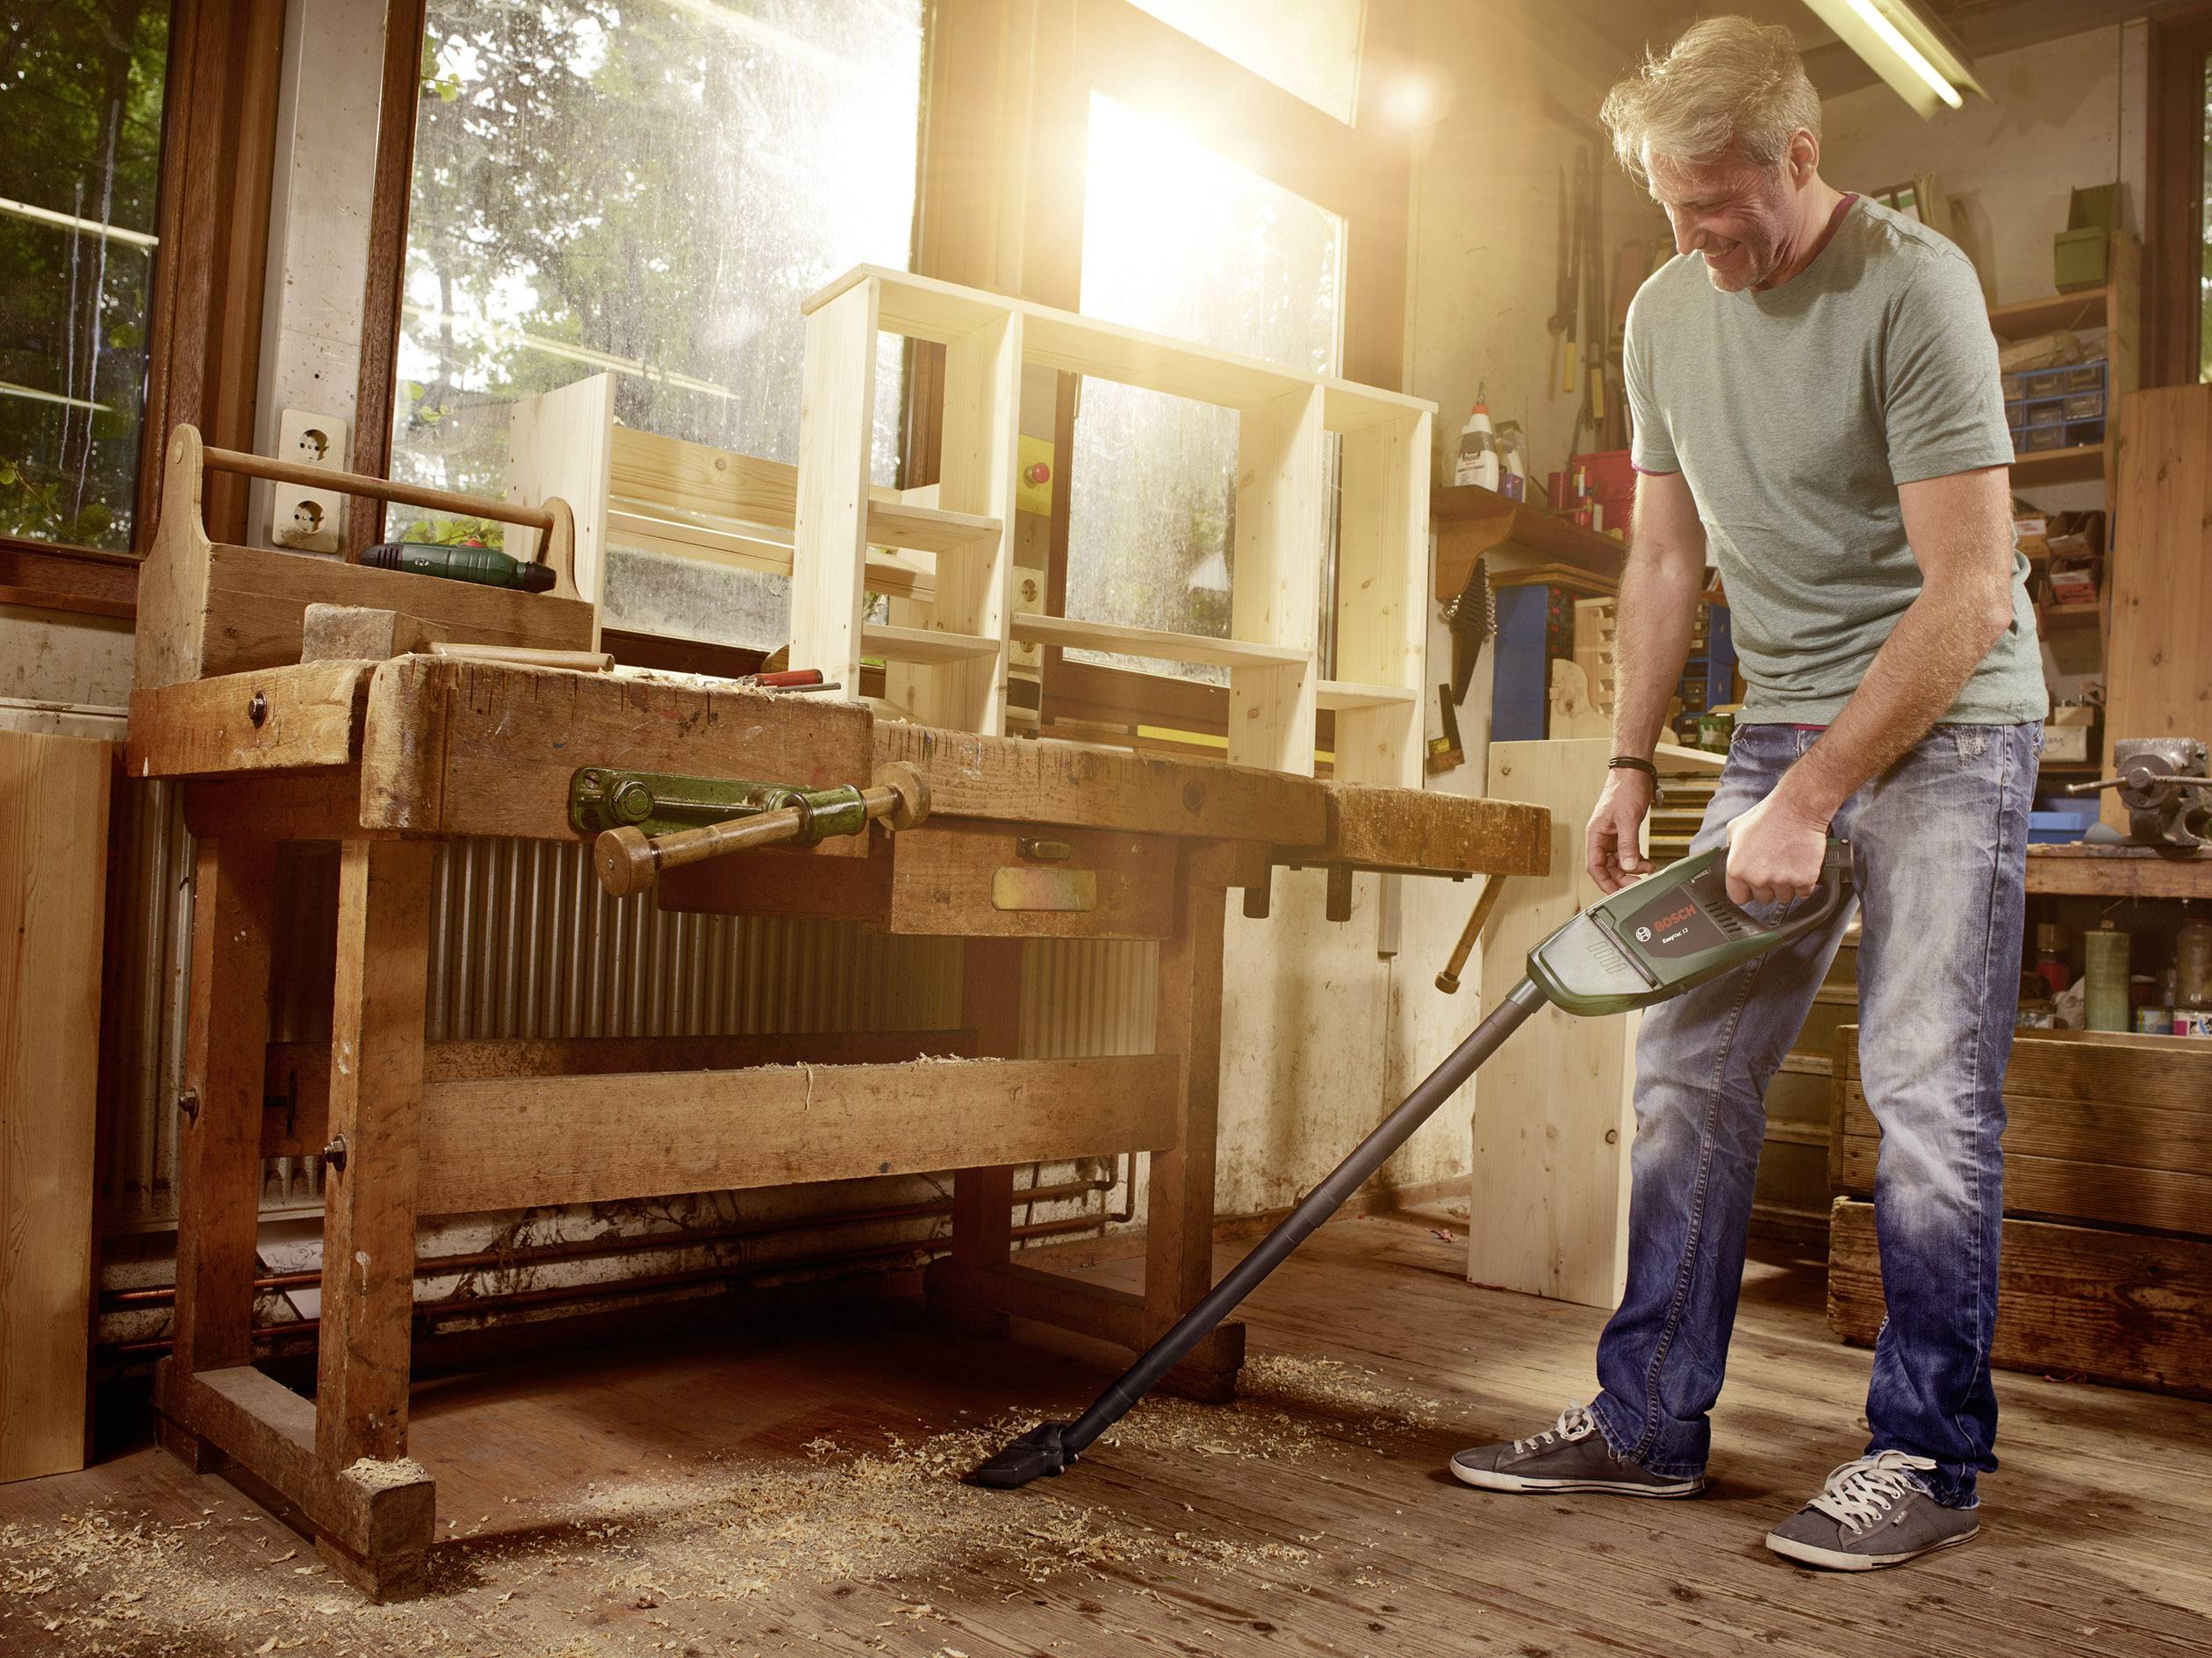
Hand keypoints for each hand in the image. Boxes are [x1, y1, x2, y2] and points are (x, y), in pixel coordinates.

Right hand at [1585, 770, 1654, 893]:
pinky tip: (1647, 862)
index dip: (1604, 882)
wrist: (1634, 772)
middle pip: (1608, 867)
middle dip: (1623, 877)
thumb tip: (1628, 867)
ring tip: (1648, 869)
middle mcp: (1602, 837)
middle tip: (1639, 883)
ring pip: (1619, 861)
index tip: (1616, 893)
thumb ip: (1628, 845)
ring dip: (1633, 868)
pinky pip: (1628, 853)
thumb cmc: (1624, 790)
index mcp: (1595, 835)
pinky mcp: (1623, 832)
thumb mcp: (1627, 819)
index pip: (1594, 866)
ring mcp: (1613, 836)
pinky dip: (1637, 859)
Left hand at [1722, 788, 1828, 906]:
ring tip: (1788, 863)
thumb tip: (1729, 859)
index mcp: (1737, 869)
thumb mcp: (1735, 829)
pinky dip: (1805, 883)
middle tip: (1774, 866)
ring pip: (1784, 897)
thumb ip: (1731, 850)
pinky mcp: (1804, 880)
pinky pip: (1804, 892)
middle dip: (1768, 886)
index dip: (1746, 891)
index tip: (1752, 886)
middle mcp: (1758, 878)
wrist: (1797, 808)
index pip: (1738, 897)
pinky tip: (1801, 865)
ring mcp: (1782, 880)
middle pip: (1763, 899)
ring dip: (1787, 885)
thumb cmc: (1768, 815)